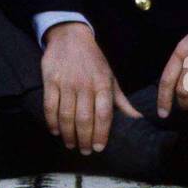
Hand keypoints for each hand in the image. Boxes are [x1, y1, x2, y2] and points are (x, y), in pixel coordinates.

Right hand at [41, 22, 142, 154]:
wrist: (70, 36)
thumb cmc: (93, 60)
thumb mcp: (110, 77)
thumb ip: (121, 100)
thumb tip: (137, 118)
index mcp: (102, 84)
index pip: (103, 114)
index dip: (101, 133)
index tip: (99, 148)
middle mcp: (85, 84)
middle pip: (84, 118)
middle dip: (84, 139)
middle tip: (84, 151)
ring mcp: (66, 82)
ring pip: (66, 115)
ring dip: (68, 134)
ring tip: (71, 144)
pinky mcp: (50, 80)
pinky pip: (50, 106)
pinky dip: (52, 121)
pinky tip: (55, 131)